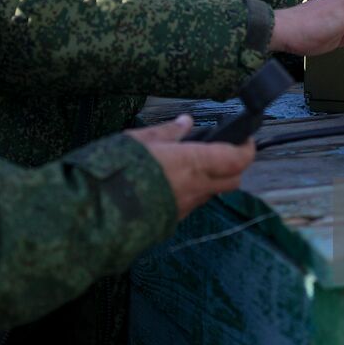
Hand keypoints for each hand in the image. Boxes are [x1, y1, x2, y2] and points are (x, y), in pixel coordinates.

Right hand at [127, 115, 255, 219]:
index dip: (246, 148)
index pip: (237, 159)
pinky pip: (190, 205)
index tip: (243, 138)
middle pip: (233, 180)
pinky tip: (169, 183)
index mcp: (193, 163)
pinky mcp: (172, 222)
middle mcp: (195, 188)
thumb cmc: (117, 170)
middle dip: (234, 166)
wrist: (97, 212)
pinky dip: (189, 192)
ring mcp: (184, 208)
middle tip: (222, 151)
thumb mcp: (140, 140)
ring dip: (210, 180)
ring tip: (188, 165)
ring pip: (211, 193)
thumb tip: (185, 122)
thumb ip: (167, 133)